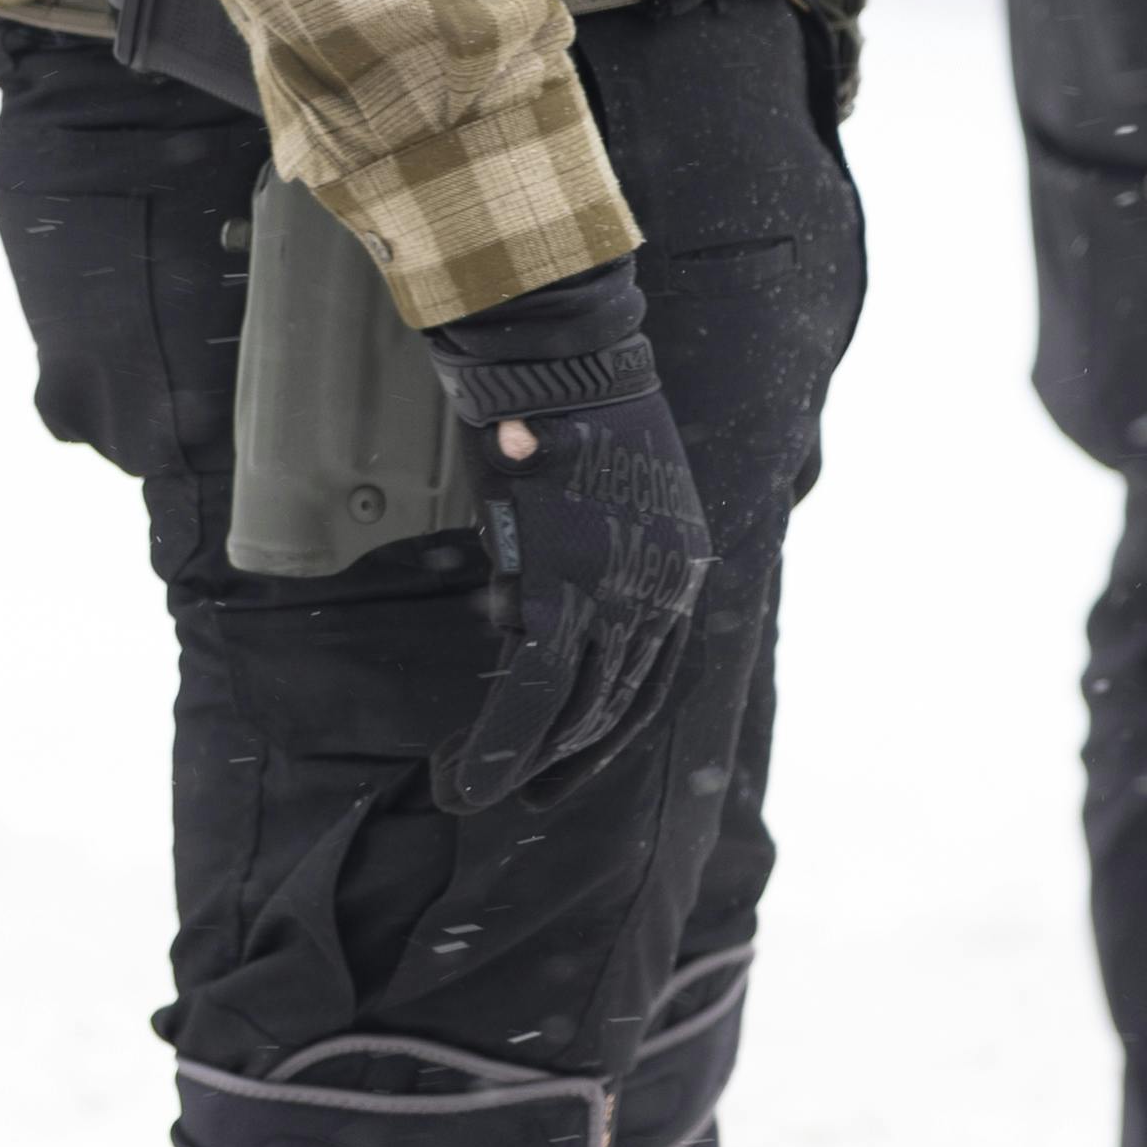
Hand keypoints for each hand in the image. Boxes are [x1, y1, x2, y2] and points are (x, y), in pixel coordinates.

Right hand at [417, 259, 709, 812]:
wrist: (557, 350)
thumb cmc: (563, 404)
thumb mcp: (594, 487)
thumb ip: (580, 553)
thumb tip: (520, 610)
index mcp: (679, 563)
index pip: (651, 681)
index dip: (604, 739)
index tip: (564, 777)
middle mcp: (662, 588)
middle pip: (612, 705)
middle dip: (559, 761)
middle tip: (511, 796)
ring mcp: (618, 593)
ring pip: (570, 711)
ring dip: (517, 762)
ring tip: (469, 790)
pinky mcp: (565, 590)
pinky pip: (532, 694)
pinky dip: (497, 745)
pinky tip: (466, 778)